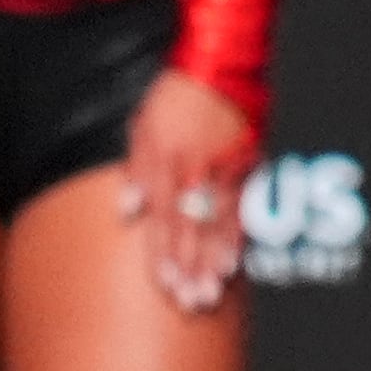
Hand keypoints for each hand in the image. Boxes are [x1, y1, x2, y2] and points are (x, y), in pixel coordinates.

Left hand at [117, 69, 257, 320]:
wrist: (216, 68)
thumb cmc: (172, 101)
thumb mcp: (142, 129)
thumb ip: (135, 174)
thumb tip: (126, 212)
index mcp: (165, 163)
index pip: (162, 218)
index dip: (164, 252)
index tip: (166, 283)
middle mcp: (193, 171)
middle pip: (190, 229)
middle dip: (190, 268)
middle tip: (191, 302)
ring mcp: (222, 171)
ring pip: (216, 224)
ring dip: (212, 261)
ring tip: (211, 292)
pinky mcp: (245, 166)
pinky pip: (240, 207)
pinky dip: (236, 236)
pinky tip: (234, 263)